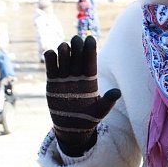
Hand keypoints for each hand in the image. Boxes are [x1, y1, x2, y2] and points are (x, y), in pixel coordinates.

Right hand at [45, 35, 120, 155]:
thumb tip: (117, 92)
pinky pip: (51, 66)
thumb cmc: (88, 119)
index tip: (90, 39)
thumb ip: (107, 102)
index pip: (90, 61)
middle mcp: (78, 75)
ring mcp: (65, 77)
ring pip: (64, 57)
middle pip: (77, 55)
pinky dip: (50, 57)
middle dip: (77, 46)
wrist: (71, 127)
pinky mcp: (52, 81)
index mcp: (91, 79)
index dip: (90, 49)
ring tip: (64, 48)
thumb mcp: (99, 112)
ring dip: (64, 50)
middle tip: (76, 40)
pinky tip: (51, 54)